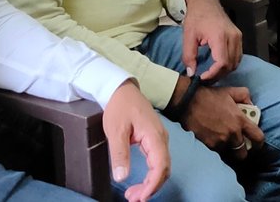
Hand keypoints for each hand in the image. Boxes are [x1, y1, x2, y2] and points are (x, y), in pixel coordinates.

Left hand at [103, 81, 169, 201]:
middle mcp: (161, 139)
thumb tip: (122, 177)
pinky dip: (151, 175)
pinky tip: (141, 182)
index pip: (160, 166)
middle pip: (164, 169)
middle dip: (150, 187)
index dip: (152, 185)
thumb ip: (119, 154)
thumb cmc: (120, 107)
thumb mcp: (116, 130)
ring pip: (162, 167)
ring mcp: (159, 139)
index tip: (140, 197)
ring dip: (150, 183)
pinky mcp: (154, 140)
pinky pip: (158, 161)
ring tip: (134, 194)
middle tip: (132, 198)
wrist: (122, 90)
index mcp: (154, 137)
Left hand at [182, 0, 242, 81]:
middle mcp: (232, 37)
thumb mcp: (188, 36)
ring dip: (224, 71)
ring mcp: (238, 37)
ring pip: (236, 62)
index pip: (222, 62)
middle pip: (230, 65)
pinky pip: (238, 56)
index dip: (213, 74)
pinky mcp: (239, 37)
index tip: (202, 78)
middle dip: (218, 75)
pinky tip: (219, 66)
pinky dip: (230, 64)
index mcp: (220, 36)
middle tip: (205, 78)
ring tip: (211, 74)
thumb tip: (191, 73)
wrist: (205, 2)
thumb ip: (189, 56)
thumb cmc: (196, 16)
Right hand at [183, 85, 264, 159]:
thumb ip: (245, 96)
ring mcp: (220, 141)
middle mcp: (232, 134)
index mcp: (240, 121)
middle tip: (238, 145)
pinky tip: (213, 139)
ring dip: (228, 149)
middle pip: (242, 153)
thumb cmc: (209, 96)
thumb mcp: (231, 91)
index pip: (257, 138)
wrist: (187, 102)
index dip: (259, 144)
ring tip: (223, 141)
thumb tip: (251, 105)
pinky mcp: (208, 146)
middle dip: (242, 151)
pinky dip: (217, 148)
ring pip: (229, 153)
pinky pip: (217, 152)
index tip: (256, 145)